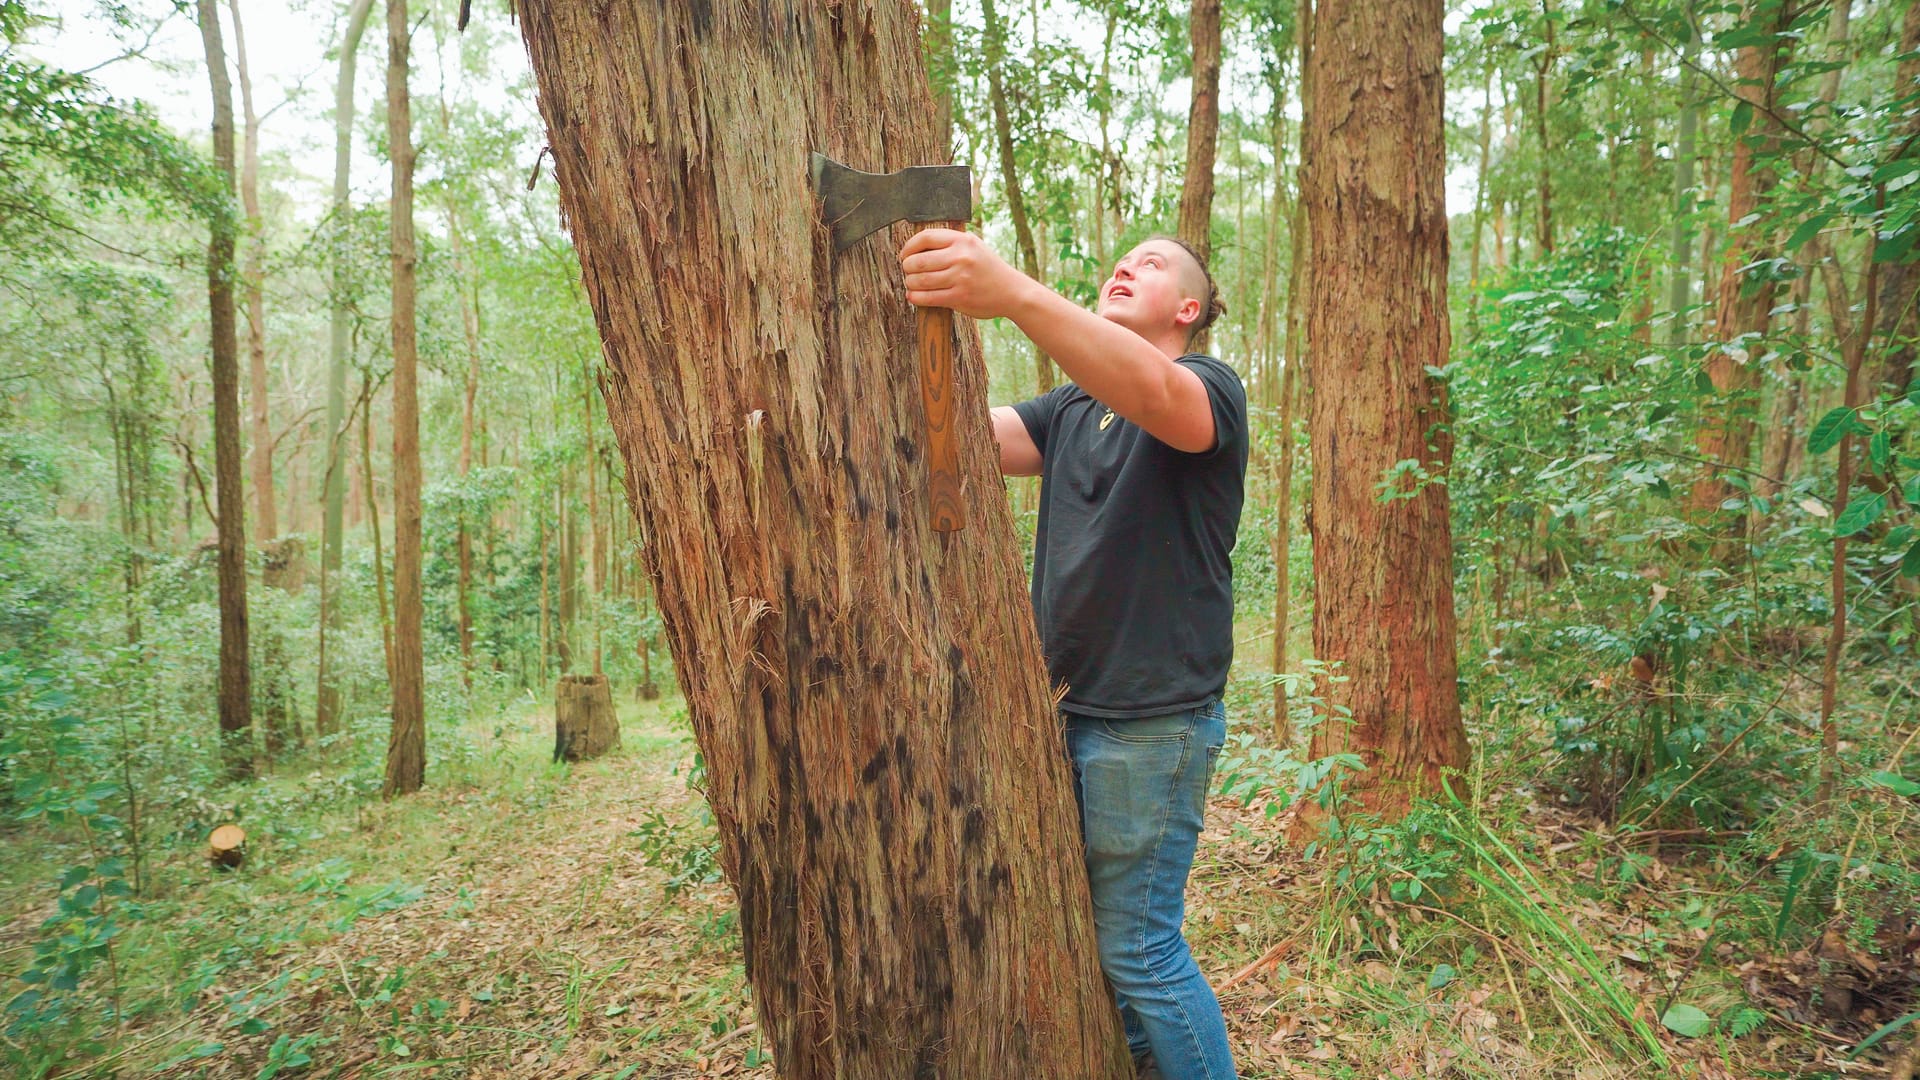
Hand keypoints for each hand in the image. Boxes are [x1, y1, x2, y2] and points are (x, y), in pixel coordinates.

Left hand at [899, 228, 1033, 319]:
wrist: (1012, 291)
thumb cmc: (989, 269)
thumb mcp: (974, 246)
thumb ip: (951, 244)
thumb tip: (917, 247)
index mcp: (963, 240)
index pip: (925, 237)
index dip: (909, 247)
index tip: (905, 255)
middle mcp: (961, 257)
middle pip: (918, 260)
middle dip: (907, 267)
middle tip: (908, 272)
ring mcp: (960, 278)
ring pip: (920, 280)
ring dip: (910, 283)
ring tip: (911, 284)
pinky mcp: (959, 297)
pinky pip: (927, 297)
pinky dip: (915, 298)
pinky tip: (914, 296)